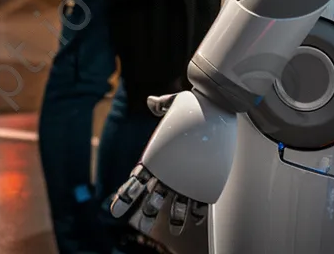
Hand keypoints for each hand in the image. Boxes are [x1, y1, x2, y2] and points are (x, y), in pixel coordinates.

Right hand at [110, 90, 236, 236]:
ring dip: (175, 215)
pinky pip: (197, 199)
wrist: (216, 108)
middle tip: (139, 225)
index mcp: (157, 158)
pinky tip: (196, 218)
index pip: (138, 178)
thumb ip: (163, 105)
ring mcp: (184, 177)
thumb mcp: (176, 103)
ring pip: (176, 201)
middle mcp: (168, 171)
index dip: (127, 193)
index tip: (118, 207)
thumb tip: (151, 102)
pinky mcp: (201, 180)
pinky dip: (196, 209)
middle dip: (146, 211)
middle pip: (153, 195)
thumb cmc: (193, 107)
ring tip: (175, 231)